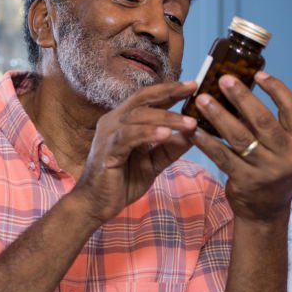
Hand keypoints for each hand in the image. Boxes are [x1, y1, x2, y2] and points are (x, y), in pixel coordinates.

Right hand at [73, 81, 197, 224]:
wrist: (96, 205)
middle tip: (193, 89)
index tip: (193, 85)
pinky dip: (148, 134)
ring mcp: (108, 134)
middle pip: (143, 99)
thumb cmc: (121, 182)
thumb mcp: (153, 163)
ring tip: (190, 123)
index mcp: (124, 121)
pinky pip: (129, 137)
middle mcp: (114, 121)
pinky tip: (166, 134)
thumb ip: (170, 148)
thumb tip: (195, 134)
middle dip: (169, 92)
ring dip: (167, 118)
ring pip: (139, 116)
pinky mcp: (107, 150)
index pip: (148, 99)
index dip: (170, 90)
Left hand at [190, 72, 291, 221]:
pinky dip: (206, 140)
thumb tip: (245, 87)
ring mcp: (266, 171)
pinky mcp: (244, 181)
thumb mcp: (286, 149)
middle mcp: (288, 157)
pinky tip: (194, 129)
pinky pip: (222, 155)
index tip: (258, 74)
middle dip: (242, 97)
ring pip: (239, 136)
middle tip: (224, 79)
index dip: (277, 89)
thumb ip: (275, 124)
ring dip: (219, 115)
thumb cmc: (274, 171)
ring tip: (202, 99)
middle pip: (263, 120)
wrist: (267, 212)